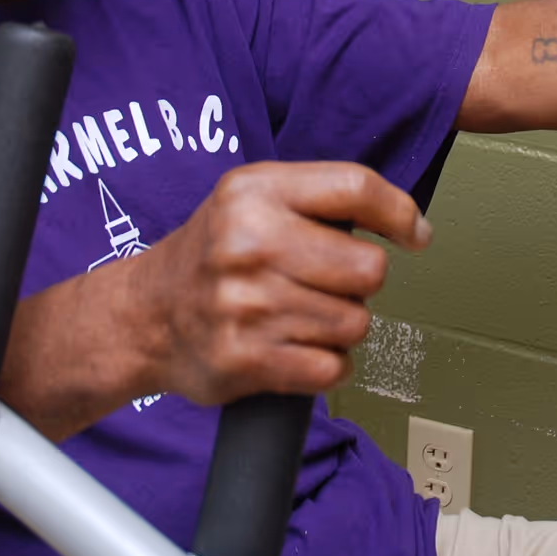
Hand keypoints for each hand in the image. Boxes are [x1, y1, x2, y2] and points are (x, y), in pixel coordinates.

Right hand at [126, 161, 430, 404]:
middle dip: (359, 283)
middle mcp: (248, 244)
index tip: (413, 233)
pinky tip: (298, 348)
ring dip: (340, 326)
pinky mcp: (246, 360)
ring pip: (354, 323)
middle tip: (327, 283)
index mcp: (255, 192)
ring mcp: (246, 306)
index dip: (399, 212)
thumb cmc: (212, 255)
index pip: (355, 187)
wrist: (143, 316)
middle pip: (368, 269)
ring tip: (301, 316)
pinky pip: (332, 368)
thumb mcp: (251, 197)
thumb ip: (322, 196)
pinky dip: (326, 365)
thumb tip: (412, 224)